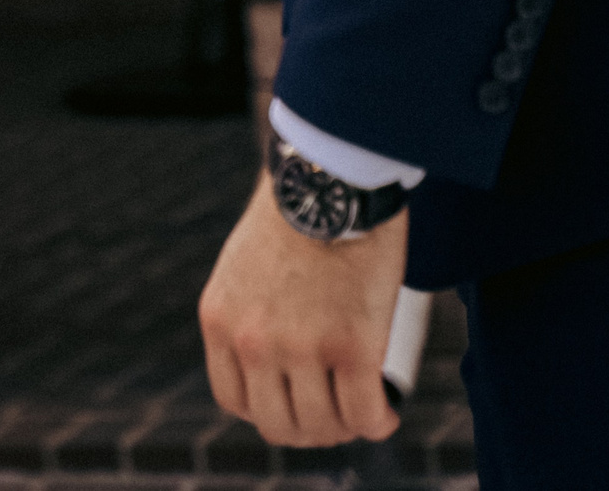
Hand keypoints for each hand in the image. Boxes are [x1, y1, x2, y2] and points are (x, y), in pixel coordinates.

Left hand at [198, 171, 406, 447]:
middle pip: (278, 424)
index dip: (269, 413)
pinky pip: (365, 415)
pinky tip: (387, 410)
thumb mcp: (244, 266)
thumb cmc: (298, 215)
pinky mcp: (353, 346)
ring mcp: (301, 348)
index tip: (295, 404)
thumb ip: (251, 312)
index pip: (234, 401)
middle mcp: (253, 342)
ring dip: (347, 427)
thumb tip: (278, 358)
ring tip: (365, 410)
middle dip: (311, 429)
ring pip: (323, 426)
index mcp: (221, 321)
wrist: (332, 179)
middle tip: (338, 414)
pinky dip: (379, 421)